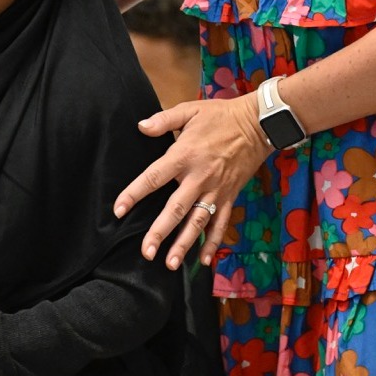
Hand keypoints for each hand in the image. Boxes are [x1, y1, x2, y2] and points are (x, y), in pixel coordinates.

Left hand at [114, 91, 266, 271]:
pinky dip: (213, 242)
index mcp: (184, 155)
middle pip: (176, 209)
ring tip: (170, 264)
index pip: (153, 178)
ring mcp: (216, 190)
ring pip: (198, 222)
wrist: (257, 124)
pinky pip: (221, 223)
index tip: (118, 210)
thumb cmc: (220, 116)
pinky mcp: (230, 196)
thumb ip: (163, 120)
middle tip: (146, 252)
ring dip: (184, 244)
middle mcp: (199, 177)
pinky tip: (205, 260)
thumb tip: (140, 127)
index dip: (134, 194)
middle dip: (160, 232)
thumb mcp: (189, 111)